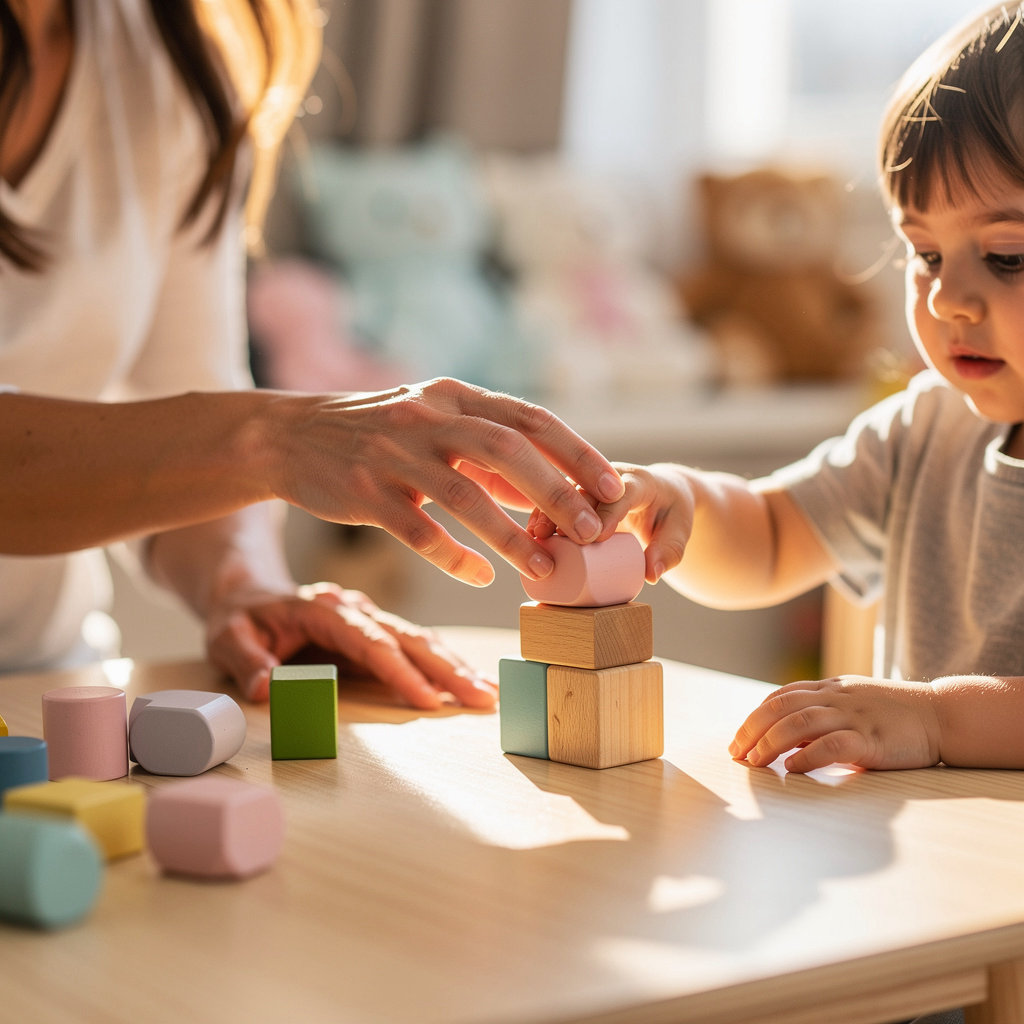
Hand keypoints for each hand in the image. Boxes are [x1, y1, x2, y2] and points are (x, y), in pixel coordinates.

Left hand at [205, 582, 498, 709]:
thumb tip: (266, 687)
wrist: (250, 595)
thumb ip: (245, 660)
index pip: (369, 641)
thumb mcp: (226, 635)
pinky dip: (446, 664)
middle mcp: (356, 610)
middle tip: (481, 697)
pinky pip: (416, 646)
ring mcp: (371, 619)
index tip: (426, 699)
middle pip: (409, 637)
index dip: (399, 670)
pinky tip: (471, 682)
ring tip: (488, 694)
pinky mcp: (378, 633)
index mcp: (325, 609)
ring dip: (455, 666)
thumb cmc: (241, 618)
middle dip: (447, 668)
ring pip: (421, 639)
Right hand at [271, 379, 624, 586]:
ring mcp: (394, 454)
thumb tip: (547, 486)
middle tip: (593, 532)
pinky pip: (419, 532)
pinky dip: (454, 557)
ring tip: (544, 571)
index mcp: (453, 397)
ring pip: (465, 496)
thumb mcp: (431, 420)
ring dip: (511, 537)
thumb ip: (485, 447)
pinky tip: (480, 578)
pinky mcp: (366, 493)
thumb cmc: (376, 432)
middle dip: (557, 493)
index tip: (613, 486)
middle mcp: (428, 419)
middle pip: (506, 451)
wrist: (290, 437)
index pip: (528, 418)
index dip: (576, 452)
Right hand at [529, 463, 697, 583]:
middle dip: (569, 509)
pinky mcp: (575, 490)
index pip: (621, 492)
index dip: (608, 512)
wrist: (661, 492)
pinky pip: (555, 497)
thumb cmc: (670, 514)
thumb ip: (669, 552)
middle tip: (556, 537)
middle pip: (586, 486)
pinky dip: (542, 515)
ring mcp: (589, 480)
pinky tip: (529, 535)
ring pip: (565, 489)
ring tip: (535, 537)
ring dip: (548, 510)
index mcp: (638, 481)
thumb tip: (651, 574)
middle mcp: (610, 475)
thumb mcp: (679, 532)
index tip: (597, 537)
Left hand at [728, 676, 941, 772]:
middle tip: (737, 754)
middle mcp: (836, 698)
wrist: (943, 714)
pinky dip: (808, 755)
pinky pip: (832, 744)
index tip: (738, 740)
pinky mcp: (872, 738)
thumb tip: (785, 738)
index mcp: (830, 688)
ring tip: (755, 762)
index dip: (755, 717)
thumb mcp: (852, 704)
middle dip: (752, 730)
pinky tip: (792, 768)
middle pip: (781, 707)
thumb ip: (821, 714)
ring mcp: (853, 716)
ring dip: (770, 743)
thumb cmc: (894, 714)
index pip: (780, 696)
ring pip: (799, 722)